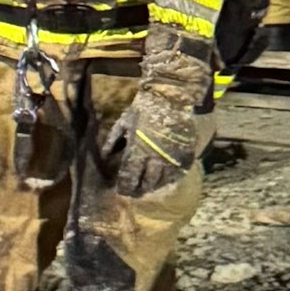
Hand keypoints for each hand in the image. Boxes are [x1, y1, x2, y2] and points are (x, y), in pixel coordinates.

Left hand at [103, 79, 198, 197]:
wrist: (169, 97)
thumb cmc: (143, 108)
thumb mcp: (123, 122)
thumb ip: (113, 141)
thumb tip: (105, 157)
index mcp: (138, 150)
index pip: (129, 176)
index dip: (125, 186)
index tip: (121, 190)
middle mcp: (155, 158)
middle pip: (147, 183)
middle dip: (139, 190)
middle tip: (135, 192)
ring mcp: (172, 158)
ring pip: (163, 181)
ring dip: (154, 186)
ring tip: (148, 187)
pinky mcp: (185, 155)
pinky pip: (178, 174)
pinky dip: (170, 179)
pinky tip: (164, 180)